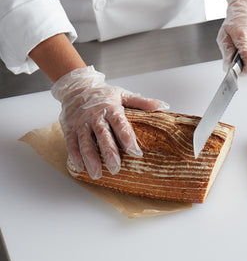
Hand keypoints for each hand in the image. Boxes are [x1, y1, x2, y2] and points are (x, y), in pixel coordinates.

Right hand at [52, 66, 168, 179]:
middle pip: (102, 135)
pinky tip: (81, 168)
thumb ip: (142, 102)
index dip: (127, 138)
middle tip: (116, 168)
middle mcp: (95, 116)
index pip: (120, 124)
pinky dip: (75, 156)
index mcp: (111, 108)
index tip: (135, 152)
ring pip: (85, 142)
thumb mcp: (123, 94)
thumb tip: (163, 106)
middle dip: (109, 153)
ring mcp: (81, 123)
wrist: (76, 87)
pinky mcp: (69, 128)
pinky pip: (71, 143)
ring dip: (91, 159)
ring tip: (97, 174)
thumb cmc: (104, 94)